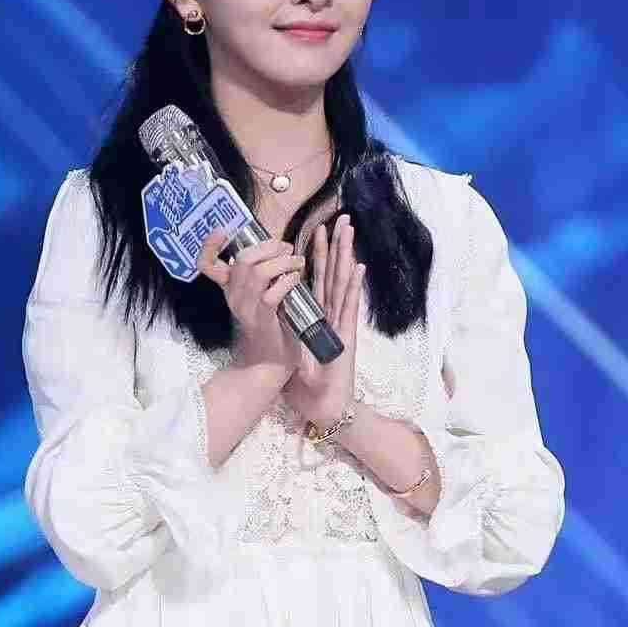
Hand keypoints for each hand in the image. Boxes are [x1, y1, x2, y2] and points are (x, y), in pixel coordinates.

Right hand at [195, 229, 306, 377]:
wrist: (271, 362)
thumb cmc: (272, 325)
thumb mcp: (261, 295)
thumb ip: (263, 274)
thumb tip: (278, 247)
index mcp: (230, 288)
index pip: (207, 265)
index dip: (209, 245)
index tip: (222, 231)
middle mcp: (234, 296)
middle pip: (242, 260)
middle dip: (268, 247)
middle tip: (287, 249)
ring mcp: (246, 308)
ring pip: (258, 273)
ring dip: (282, 262)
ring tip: (296, 263)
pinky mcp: (262, 319)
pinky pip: (271, 294)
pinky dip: (287, 281)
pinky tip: (296, 280)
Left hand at [280, 214, 364, 428]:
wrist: (325, 407)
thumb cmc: (307, 385)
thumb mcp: (289, 352)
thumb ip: (284, 333)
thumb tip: (269, 320)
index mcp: (317, 318)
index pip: (316, 280)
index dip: (316, 256)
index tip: (315, 232)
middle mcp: (331, 316)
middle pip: (332, 274)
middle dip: (335, 246)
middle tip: (340, 219)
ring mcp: (340, 324)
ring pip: (342, 283)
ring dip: (345, 257)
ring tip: (348, 231)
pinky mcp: (346, 336)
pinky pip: (349, 307)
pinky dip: (354, 287)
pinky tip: (358, 267)